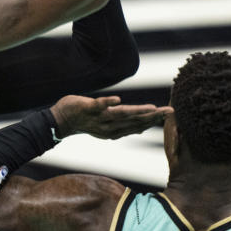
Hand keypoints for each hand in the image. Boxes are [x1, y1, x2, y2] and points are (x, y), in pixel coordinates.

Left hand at [50, 95, 172, 139]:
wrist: (60, 120)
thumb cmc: (86, 120)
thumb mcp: (107, 125)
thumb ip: (124, 124)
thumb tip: (143, 126)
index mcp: (114, 131)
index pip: (138, 125)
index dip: (154, 121)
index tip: (170, 115)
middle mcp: (108, 126)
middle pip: (134, 121)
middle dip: (152, 117)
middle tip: (169, 112)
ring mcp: (98, 118)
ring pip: (120, 115)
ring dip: (136, 112)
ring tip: (152, 109)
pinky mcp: (87, 108)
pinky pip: (98, 106)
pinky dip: (108, 103)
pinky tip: (118, 99)